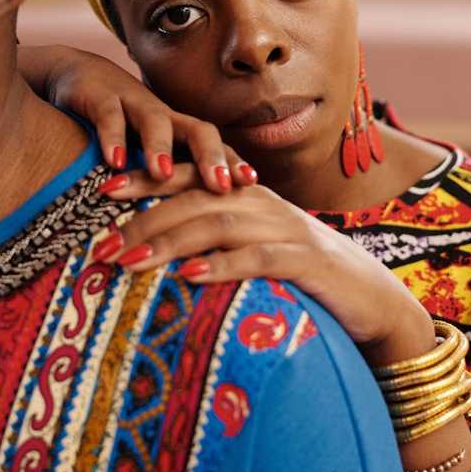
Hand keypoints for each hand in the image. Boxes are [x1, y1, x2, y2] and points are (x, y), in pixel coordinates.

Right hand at [43, 47, 256, 192]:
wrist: (75, 71)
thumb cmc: (118, 124)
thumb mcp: (141, 151)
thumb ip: (162, 183)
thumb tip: (184, 232)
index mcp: (177, 131)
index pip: (215, 147)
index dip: (232, 163)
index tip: (252, 185)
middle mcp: (162, 116)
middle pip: (197, 130)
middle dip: (211, 156)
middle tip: (220, 185)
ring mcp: (131, 103)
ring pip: (154, 121)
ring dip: (160, 147)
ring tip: (163, 174)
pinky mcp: (99, 96)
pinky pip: (109, 115)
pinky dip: (112, 137)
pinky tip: (113, 162)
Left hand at [96, 169, 436, 363]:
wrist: (370, 297)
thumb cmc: (301, 274)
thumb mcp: (253, 248)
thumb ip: (213, 239)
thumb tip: (151, 249)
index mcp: (246, 194)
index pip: (189, 175)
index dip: (145, 177)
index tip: (100, 190)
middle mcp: (262, 202)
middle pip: (194, 198)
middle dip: (144, 217)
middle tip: (103, 243)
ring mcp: (285, 228)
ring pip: (218, 223)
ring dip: (170, 241)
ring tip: (132, 260)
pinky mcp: (305, 261)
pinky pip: (258, 258)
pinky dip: (222, 266)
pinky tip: (190, 278)